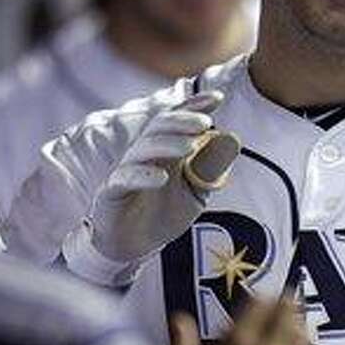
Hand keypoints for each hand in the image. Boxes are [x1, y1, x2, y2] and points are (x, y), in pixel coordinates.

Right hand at [87, 91, 240, 263]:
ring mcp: (126, 171)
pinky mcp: (111, 192)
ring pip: (143, 148)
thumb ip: (211, 168)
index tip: (218, 97)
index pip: (178, 119)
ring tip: (191, 146)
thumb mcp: (196, 192)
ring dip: (167, 143)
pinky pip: (124, 178)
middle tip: (205, 122)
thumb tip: (233, 139)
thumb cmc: (163, 213)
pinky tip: (162, 177)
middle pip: (159, 127)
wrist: (133, 247)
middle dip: (182, 120)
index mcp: (166, 149)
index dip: (195, 105)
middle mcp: (145, 154)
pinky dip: (143, 175)